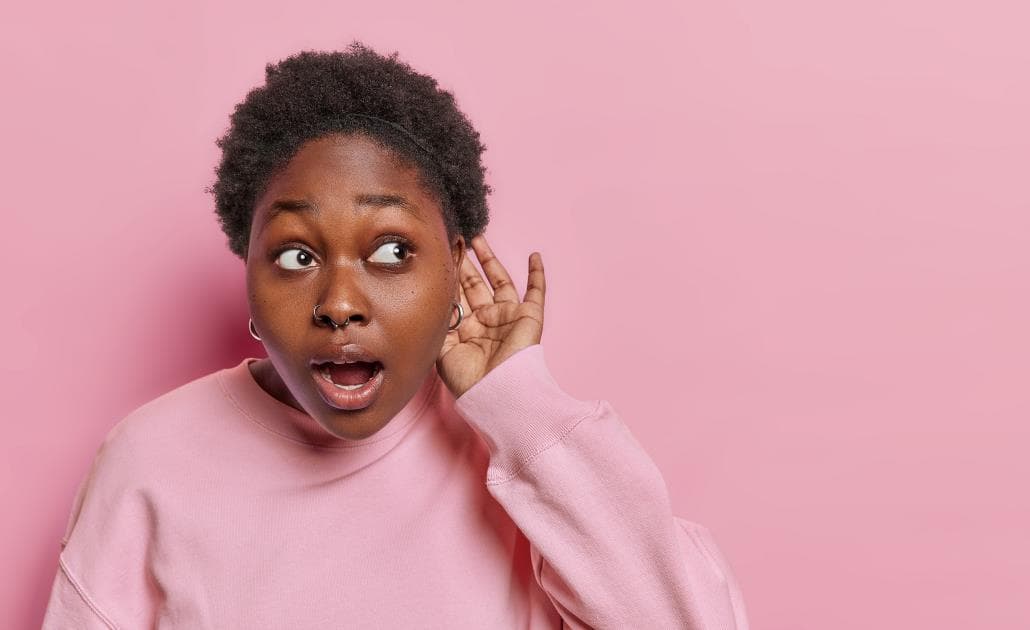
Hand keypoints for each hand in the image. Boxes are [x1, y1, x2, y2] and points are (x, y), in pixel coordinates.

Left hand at [437, 234, 545, 398]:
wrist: (496, 392)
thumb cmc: (468, 378)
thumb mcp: (442, 348)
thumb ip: (438, 322)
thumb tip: (432, 295)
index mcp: (465, 330)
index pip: (455, 295)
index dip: (448, 276)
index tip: (438, 254)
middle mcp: (486, 320)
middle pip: (473, 284)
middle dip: (464, 262)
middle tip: (453, 240)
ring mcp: (508, 317)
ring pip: (499, 280)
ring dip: (489, 259)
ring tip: (477, 238)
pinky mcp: (529, 317)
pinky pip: (536, 292)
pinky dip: (538, 274)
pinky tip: (534, 255)